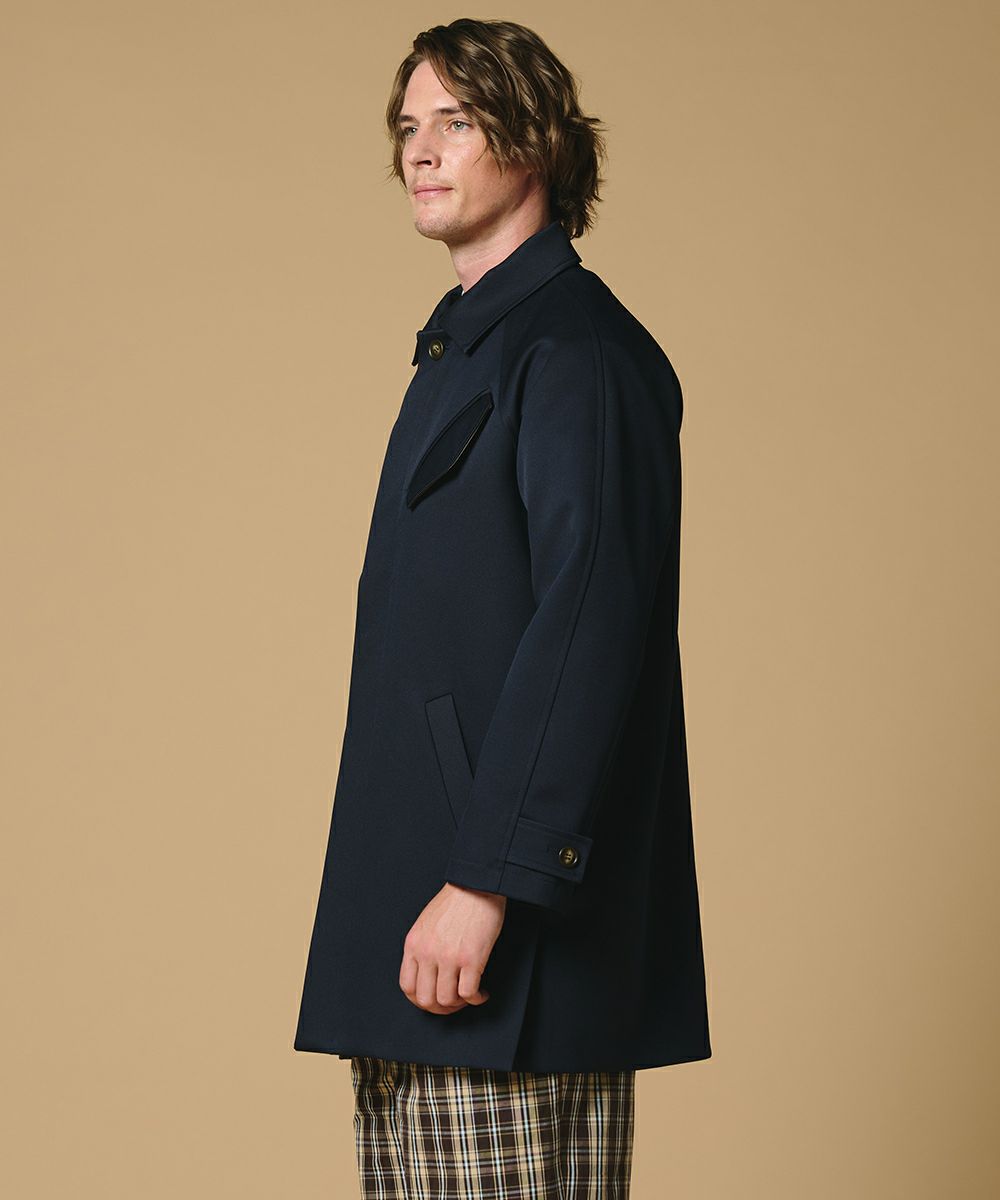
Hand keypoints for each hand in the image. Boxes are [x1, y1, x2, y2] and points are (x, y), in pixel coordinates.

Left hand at [399, 882, 506, 1013]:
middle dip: (440, 1008)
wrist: (477, 885)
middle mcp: (427, 953)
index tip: (433, 1001)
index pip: (407, 986)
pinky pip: (468, 993)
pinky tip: (481, 993)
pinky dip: (476, 999)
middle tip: (453, 1004)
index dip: (420, 1001)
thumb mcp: (426, 923)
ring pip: (447, 1000)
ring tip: (469, 996)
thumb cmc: (455, 901)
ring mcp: (448, 957)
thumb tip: (427, 974)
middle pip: (425, 999)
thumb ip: (422, 948)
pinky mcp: (471, 959)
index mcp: (414, 944)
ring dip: (460, 1004)